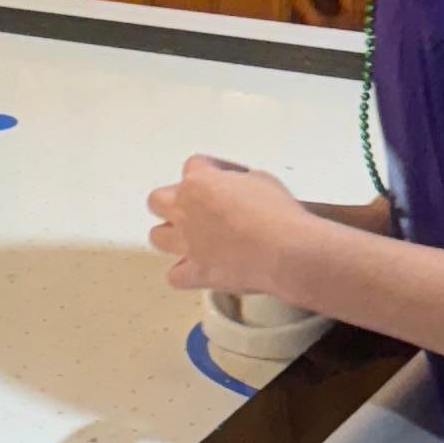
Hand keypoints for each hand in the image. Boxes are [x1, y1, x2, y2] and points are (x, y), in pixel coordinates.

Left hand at [146, 153, 304, 297]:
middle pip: (158, 200)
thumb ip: (239, 182)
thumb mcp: (261, 180)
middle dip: (173, 202)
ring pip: (158, 236)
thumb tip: (240, 190)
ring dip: (171, 236)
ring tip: (189, 238)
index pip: (193, 166)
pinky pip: (175, 276)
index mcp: (200, 182)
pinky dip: (184, 274)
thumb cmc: (277, 216)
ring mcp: (187, 243)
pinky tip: (197, 270)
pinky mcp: (196, 272)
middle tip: (193, 206)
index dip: (208, 171)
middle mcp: (186, 211)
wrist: (285, 250)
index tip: (219, 177)